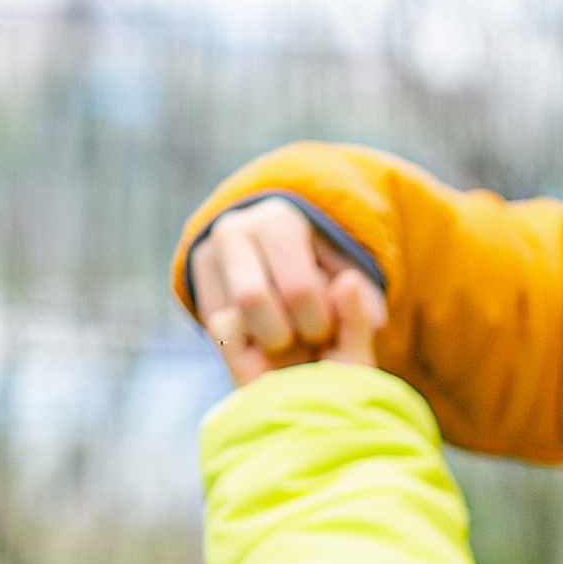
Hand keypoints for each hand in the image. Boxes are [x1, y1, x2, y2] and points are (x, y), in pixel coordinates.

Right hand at [192, 196, 385, 377]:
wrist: (277, 264)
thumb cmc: (325, 281)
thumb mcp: (351, 286)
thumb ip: (364, 303)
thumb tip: (368, 311)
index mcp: (280, 221)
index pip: (298, 289)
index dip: (317, 323)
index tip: (326, 328)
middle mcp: (234, 230)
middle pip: (252, 300)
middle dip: (284, 334)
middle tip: (302, 338)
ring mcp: (207, 254)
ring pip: (225, 317)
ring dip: (260, 340)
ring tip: (283, 337)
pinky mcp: (194, 282)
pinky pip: (215, 328)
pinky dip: (245, 342)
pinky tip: (263, 334)